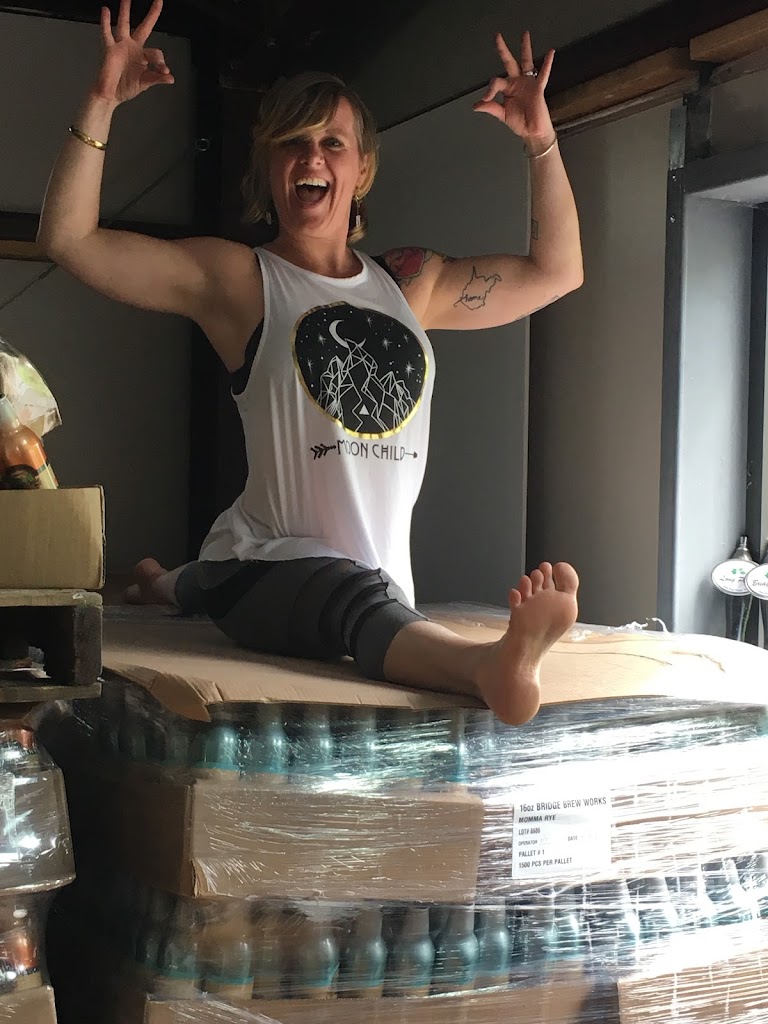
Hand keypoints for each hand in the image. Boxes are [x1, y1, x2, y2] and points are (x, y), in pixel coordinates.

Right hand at [93, 0, 173, 104]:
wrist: (111, 94)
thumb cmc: (126, 87)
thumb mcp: (145, 83)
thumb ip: (157, 78)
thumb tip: (170, 78)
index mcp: (143, 56)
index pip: (156, 52)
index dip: (161, 61)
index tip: (163, 71)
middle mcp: (133, 47)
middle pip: (144, 27)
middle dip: (151, 15)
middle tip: (158, 1)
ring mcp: (121, 46)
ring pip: (124, 24)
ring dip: (126, 10)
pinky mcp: (109, 49)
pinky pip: (106, 33)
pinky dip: (105, 22)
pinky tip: (106, 11)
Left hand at [473, 30, 554, 146]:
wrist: (532, 132)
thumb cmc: (519, 123)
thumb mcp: (502, 114)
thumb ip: (491, 108)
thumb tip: (476, 106)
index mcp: (508, 88)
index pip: (496, 82)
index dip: (490, 89)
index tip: (486, 99)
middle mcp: (517, 82)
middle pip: (509, 62)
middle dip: (503, 50)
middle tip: (497, 36)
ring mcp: (528, 83)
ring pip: (526, 62)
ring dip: (525, 48)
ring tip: (524, 34)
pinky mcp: (538, 88)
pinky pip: (543, 74)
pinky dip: (547, 63)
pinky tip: (550, 52)